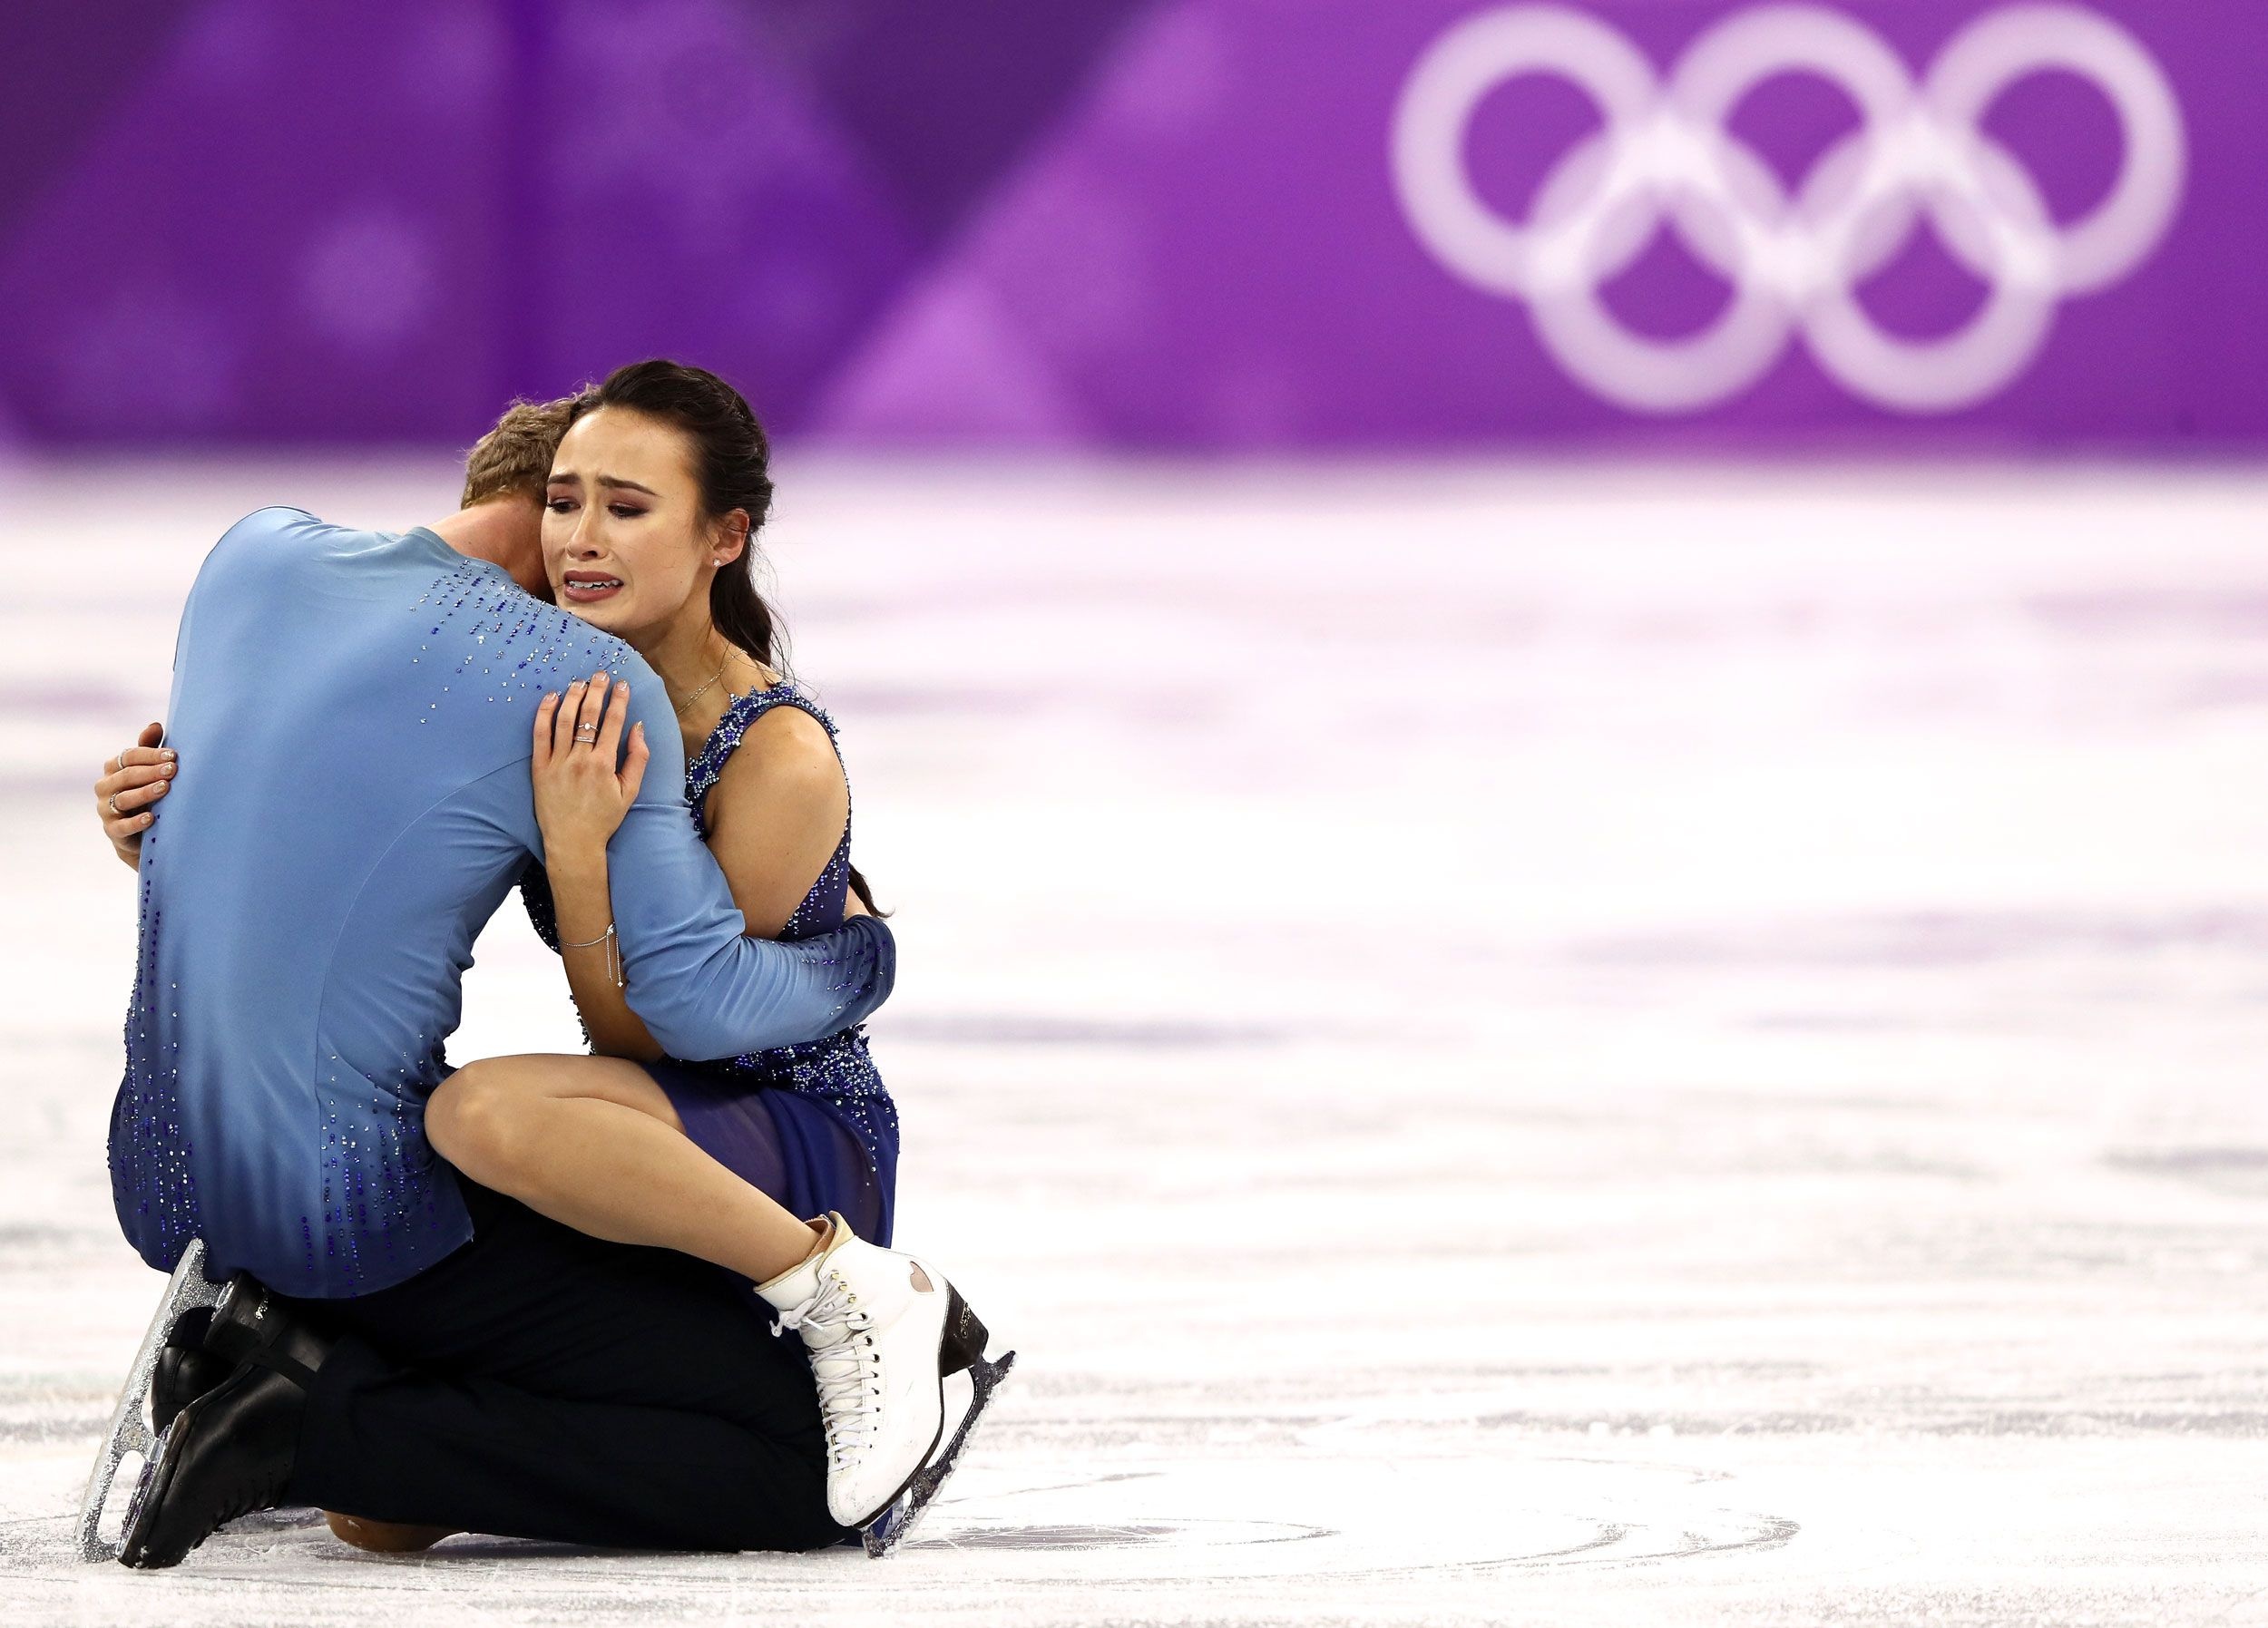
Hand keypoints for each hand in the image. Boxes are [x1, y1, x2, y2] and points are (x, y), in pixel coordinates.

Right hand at [95, 722, 173, 868]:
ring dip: (145, 793)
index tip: (173, 755)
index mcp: (114, 768)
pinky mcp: (112, 830)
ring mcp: (106, 809)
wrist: (141, 832)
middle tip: (173, 770)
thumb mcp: (148, 771)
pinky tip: (151, 818)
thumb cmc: (146, 793)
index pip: (129, 756)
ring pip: (123, 799)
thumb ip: (149, 749)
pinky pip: (121, 826)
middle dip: (151, 771)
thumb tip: (155, 725)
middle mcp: (105, 786)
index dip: (151, 755)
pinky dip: (136, 822)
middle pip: (126, 776)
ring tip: (165, 788)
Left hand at [532, 670, 647, 859]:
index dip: (619, 700)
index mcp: (604, 764)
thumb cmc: (604, 818)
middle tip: (600, 675)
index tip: (623, 684)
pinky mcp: (539, 767)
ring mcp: (557, 762)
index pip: (613, 723)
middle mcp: (580, 759)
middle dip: (596, 691)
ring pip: (563, 720)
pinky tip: (551, 698)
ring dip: (572, 696)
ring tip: (579, 683)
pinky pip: (539, 734)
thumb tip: (638, 728)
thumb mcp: (630, 792)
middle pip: (588, 715)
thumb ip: (637, 758)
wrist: (573, 842)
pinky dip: (544, 713)